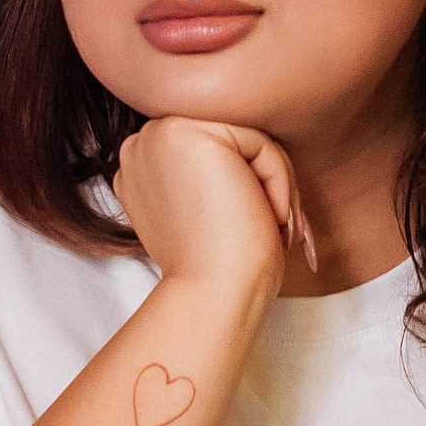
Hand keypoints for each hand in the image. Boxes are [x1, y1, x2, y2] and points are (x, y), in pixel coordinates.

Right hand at [112, 116, 313, 299]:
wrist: (214, 292)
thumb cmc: (218, 266)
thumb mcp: (203, 212)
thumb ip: (207, 177)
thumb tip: (250, 163)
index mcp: (141, 167)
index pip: (213, 156)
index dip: (246, 188)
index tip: (265, 227)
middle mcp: (143, 145)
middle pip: (230, 143)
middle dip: (265, 182)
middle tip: (284, 227)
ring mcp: (162, 135)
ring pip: (248, 142)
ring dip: (277, 185)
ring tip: (281, 227)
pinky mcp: (193, 133)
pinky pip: (260, 144)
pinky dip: (280, 183)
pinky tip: (274, 218)